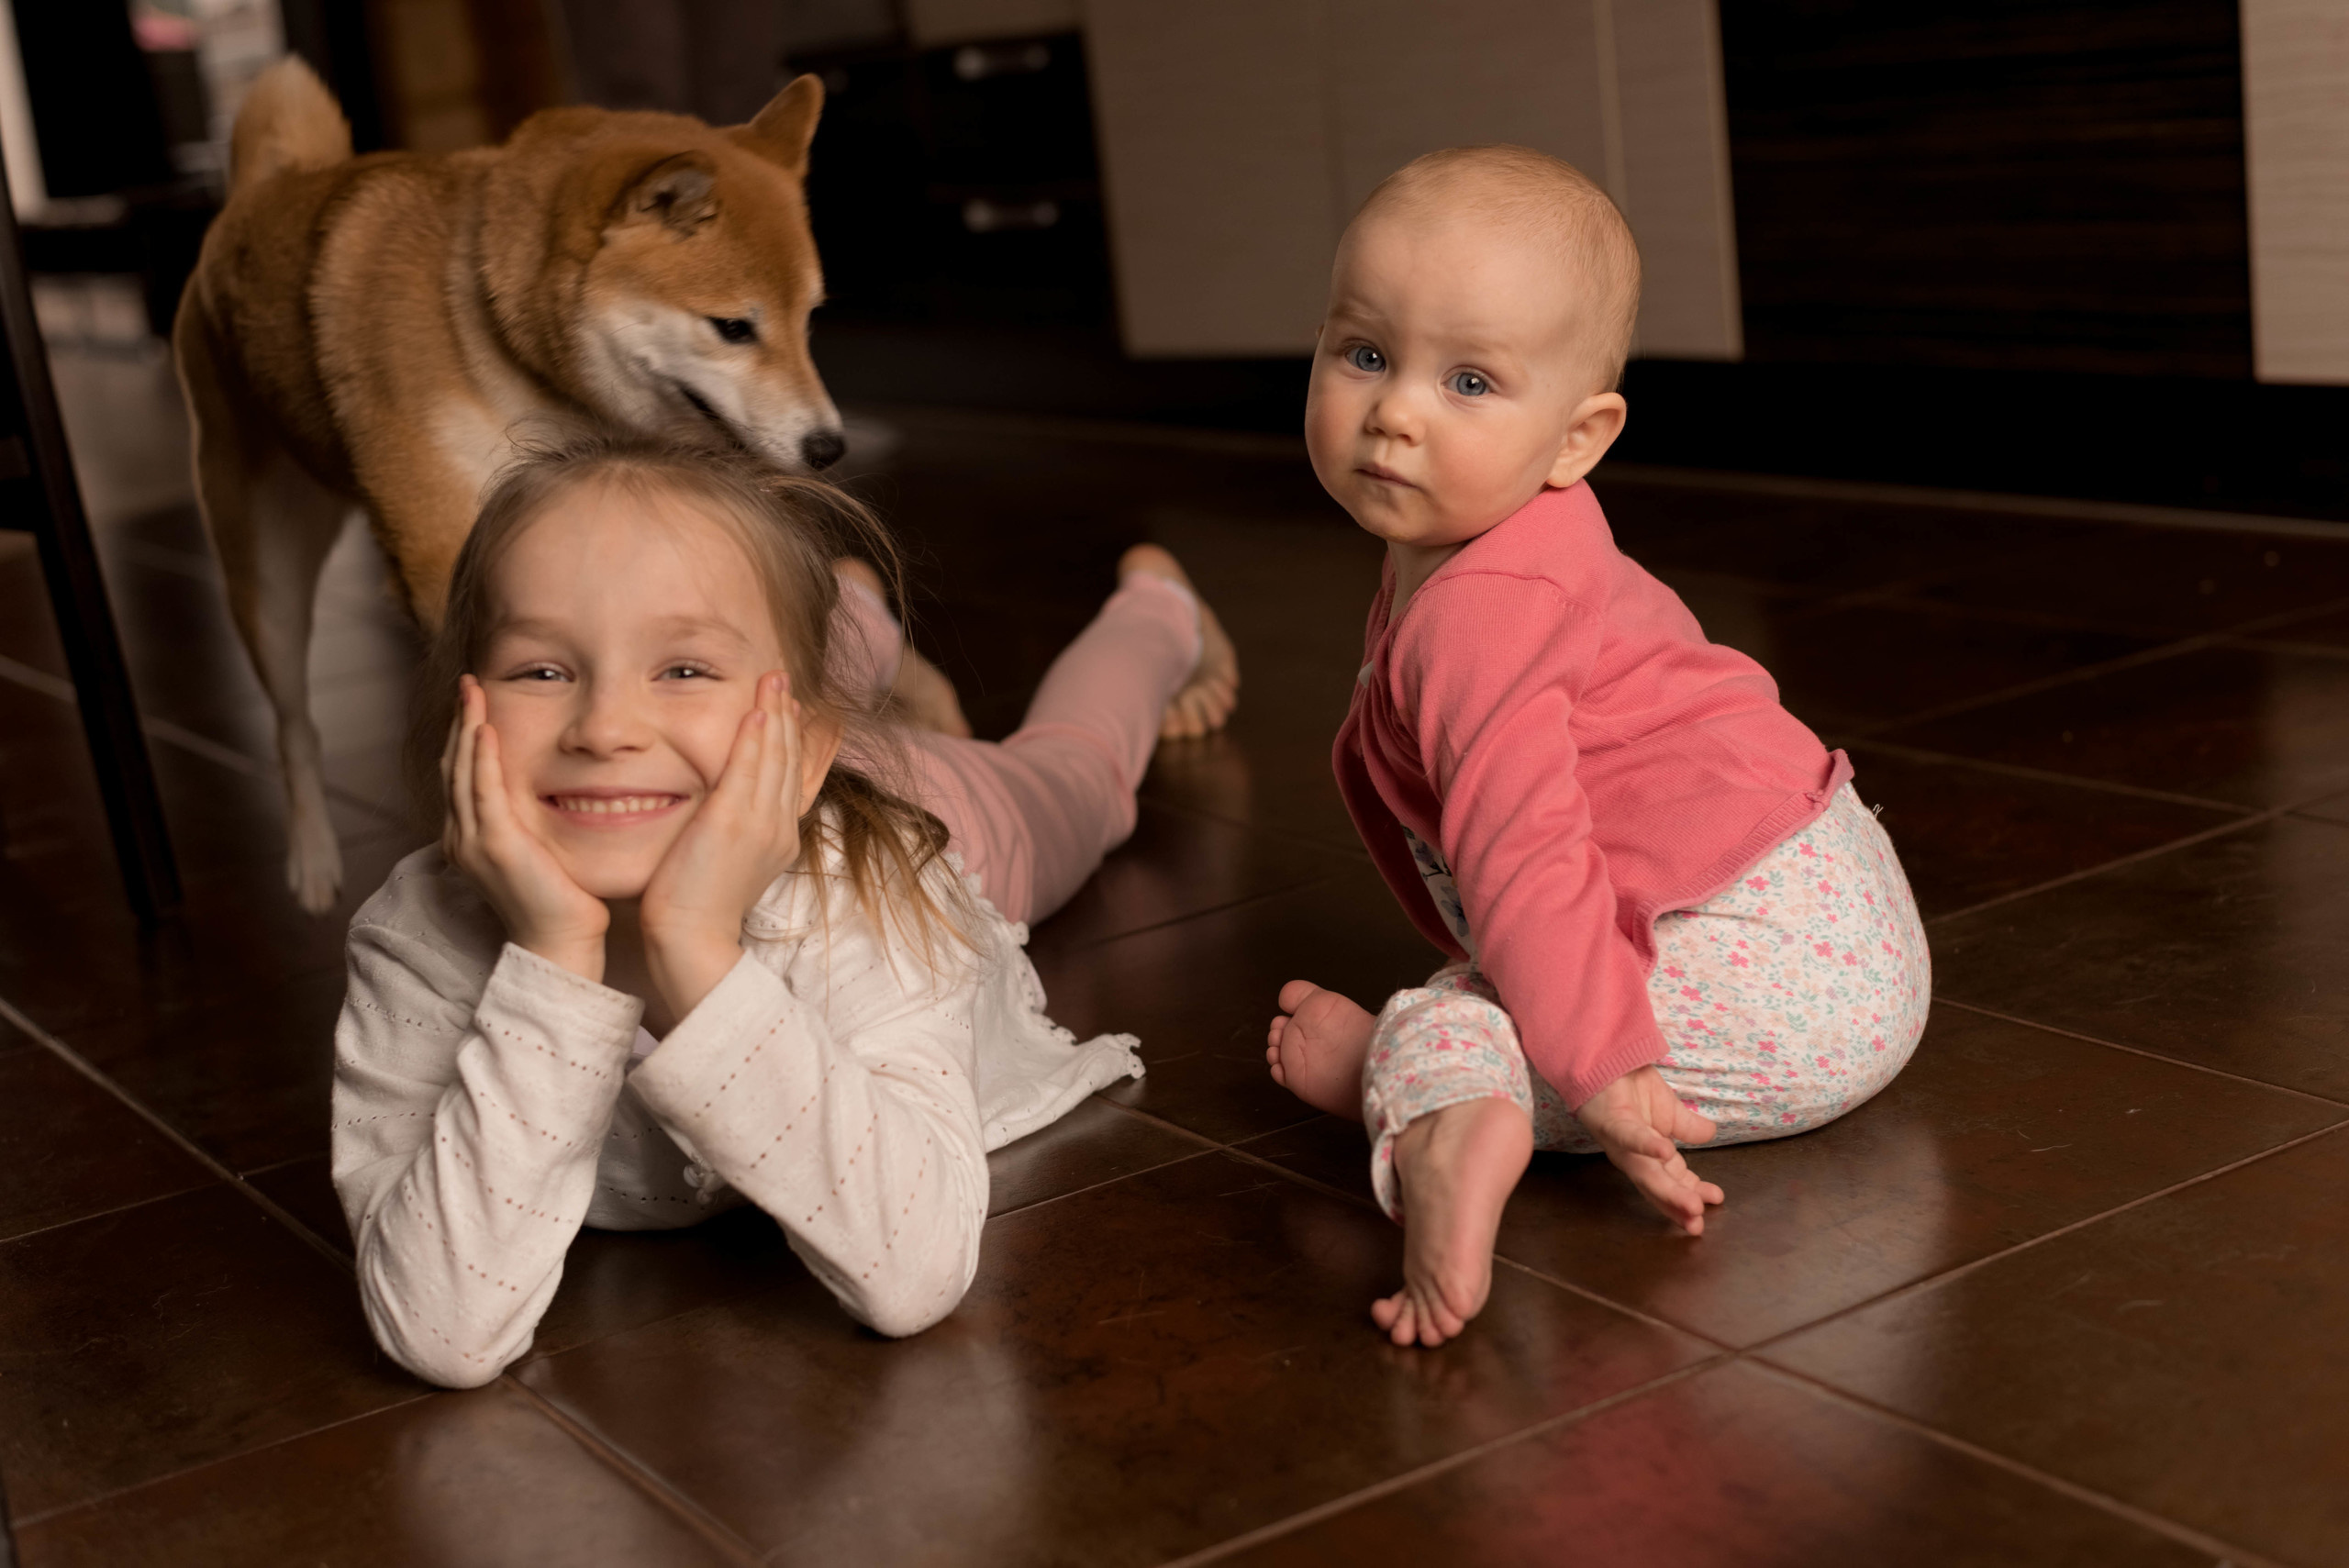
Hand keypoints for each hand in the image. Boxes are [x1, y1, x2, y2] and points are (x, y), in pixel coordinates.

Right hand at [441, 675, 608, 979]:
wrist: (562, 942)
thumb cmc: (562, 900)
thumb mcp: (541, 851)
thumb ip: (533, 821)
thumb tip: (549, 793)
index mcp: (471, 838)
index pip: (462, 775)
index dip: (465, 735)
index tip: (475, 700)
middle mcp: (462, 837)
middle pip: (453, 765)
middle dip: (459, 720)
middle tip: (466, 681)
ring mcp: (473, 841)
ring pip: (461, 771)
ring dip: (466, 727)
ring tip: (471, 691)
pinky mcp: (496, 845)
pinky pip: (483, 791)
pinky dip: (482, 758)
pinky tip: (485, 729)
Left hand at [639, 671, 807, 1018]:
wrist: (690, 938)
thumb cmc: (695, 908)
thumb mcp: (726, 865)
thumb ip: (733, 834)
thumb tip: (722, 814)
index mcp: (779, 838)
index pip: (792, 777)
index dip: (793, 740)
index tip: (790, 710)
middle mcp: (779, 828)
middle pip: (789, 760)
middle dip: (788, 717)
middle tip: (784, 681)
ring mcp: (761, 824)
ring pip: (774, 758)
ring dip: (775, 715)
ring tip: (774, 681)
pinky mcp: (734, 822)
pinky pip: (750, 769)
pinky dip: (756, 738)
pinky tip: (756, 712)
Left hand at [1573, 1065, 1723, 1233]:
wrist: (1608, 1059)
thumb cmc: (1634, 1088)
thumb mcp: (1671, 1111)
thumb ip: (1689, 1127)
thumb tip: (1711, 1135)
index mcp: (1650, 1157)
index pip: (1673, 1182)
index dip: (1692, 1194)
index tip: (1715, 1203)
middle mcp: (1633, 1156)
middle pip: (1657, 1187)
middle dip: (1678, 1207)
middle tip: (1697, 1224)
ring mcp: (1620, 1143)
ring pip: (1645, 1172)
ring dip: (1668, 1190)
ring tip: (1691, 1203)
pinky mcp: (1610, 1123)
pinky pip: (1629, 1136)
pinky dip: (1646, 1146)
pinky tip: (1665, 1151)